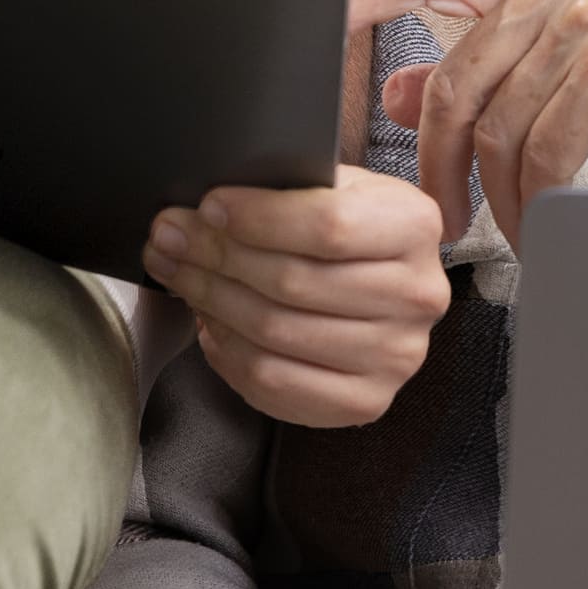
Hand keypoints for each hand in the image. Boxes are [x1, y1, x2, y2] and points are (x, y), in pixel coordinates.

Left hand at [146, 163, 448, 426]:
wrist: (384, 283)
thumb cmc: (349, 227)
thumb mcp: (335, 187)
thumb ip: (285, 188)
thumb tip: (203, 210)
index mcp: (414, 226)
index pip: (328, 225)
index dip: (258, 218)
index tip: (209, 207)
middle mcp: (417, 295)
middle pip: (293, 282)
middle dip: (216, 257)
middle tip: (170, 239)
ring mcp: (395, 357)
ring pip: (276, 333)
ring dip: (211, 301)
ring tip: (179, 274)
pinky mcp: (365, 401)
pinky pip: (274, 383)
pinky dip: (228, 353)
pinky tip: (210, 323)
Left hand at [349, 0, 587, 241]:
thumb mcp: (562, 71)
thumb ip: (483, 74)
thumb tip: (396, 92)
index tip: (324, 23)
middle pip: (455, 79)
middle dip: (437, 161)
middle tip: (440, 215)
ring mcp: (585, 19)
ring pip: (496, 124)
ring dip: (496, 193)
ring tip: (512, 225)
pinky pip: (540, 151)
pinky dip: (534, 200)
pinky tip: (542, 221)